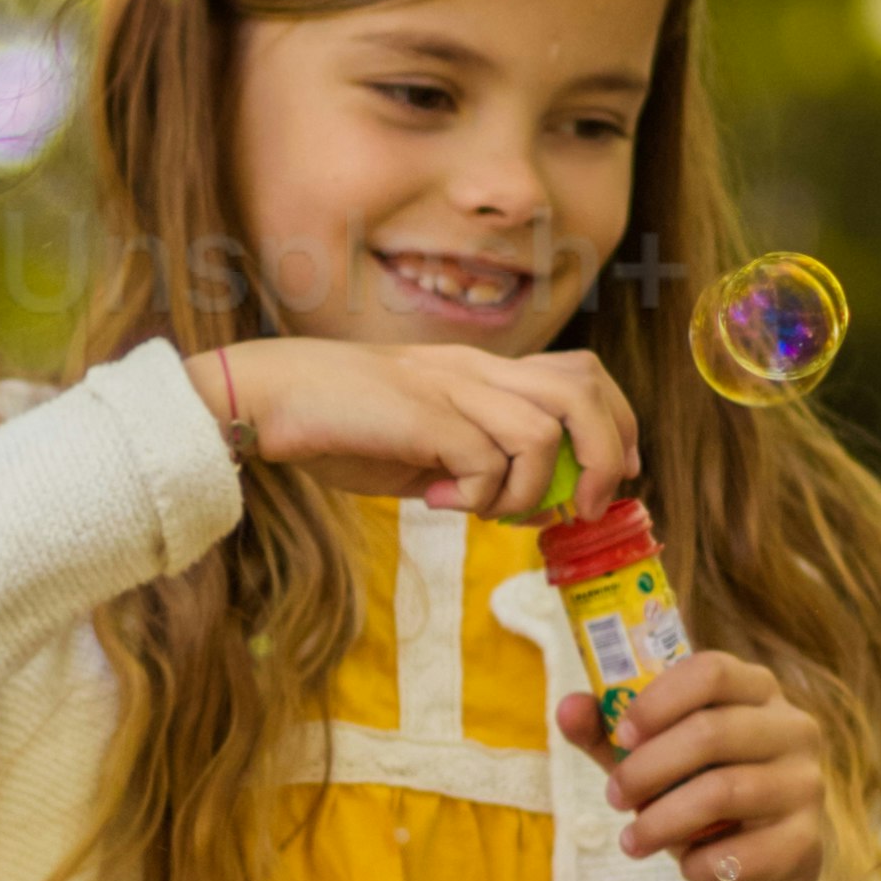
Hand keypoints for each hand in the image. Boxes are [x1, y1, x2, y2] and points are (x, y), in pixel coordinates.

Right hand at [202, 326, 644, 521]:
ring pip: (544, 432)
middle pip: (583, 388)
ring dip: (528, 491)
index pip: (579, 372)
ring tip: (489, 512)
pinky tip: (437, 501)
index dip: (614, 421)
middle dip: (605, 451)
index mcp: (478, 369)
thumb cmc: (333, 423)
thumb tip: (502, 502)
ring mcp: (450, 386)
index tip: (613, 473)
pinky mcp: (424, 414)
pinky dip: (477, 497)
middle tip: (586, 504)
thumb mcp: (417, 445)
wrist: (267, 397)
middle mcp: (475, 368)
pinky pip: (487, 462)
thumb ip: (465, 462)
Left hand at [556, 650, 868, 880]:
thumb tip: (568, 708)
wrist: (754, 875)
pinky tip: (687, 867)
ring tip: (633, 841)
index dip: (657, 701)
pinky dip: (701, 863)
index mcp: (756, 691)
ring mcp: (807, 784)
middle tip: (612, 798)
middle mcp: (793, 728)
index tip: (621, 736)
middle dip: (647, 769)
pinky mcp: (807, 841)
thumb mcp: (652, 762)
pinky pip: (745, 852)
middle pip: (712, 731)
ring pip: (724, 791)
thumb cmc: (699, 800)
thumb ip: (609, 733)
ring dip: (663, 821)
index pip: (711, 671)